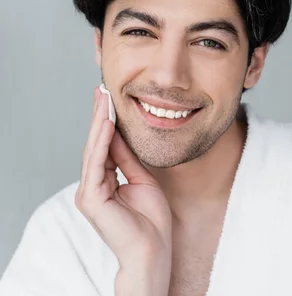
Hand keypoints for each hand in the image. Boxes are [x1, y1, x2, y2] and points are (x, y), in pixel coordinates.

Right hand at [75, 87, 171, 294]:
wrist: (152, 250)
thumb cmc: (150, 221)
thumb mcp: (142, 180)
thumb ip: (129, 160)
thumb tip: (122, 136)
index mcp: (103, 183)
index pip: (104, 147)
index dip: (107, 123)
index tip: (109, 99)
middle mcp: (92, 186)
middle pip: (96, 145)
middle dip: (100, 117)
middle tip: (102, 90)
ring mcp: (89, 192)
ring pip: (94, 151)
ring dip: (100, 123)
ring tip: (103, 100)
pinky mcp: (91, 198)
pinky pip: (97, 163)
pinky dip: (102, 142)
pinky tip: (107, 123)